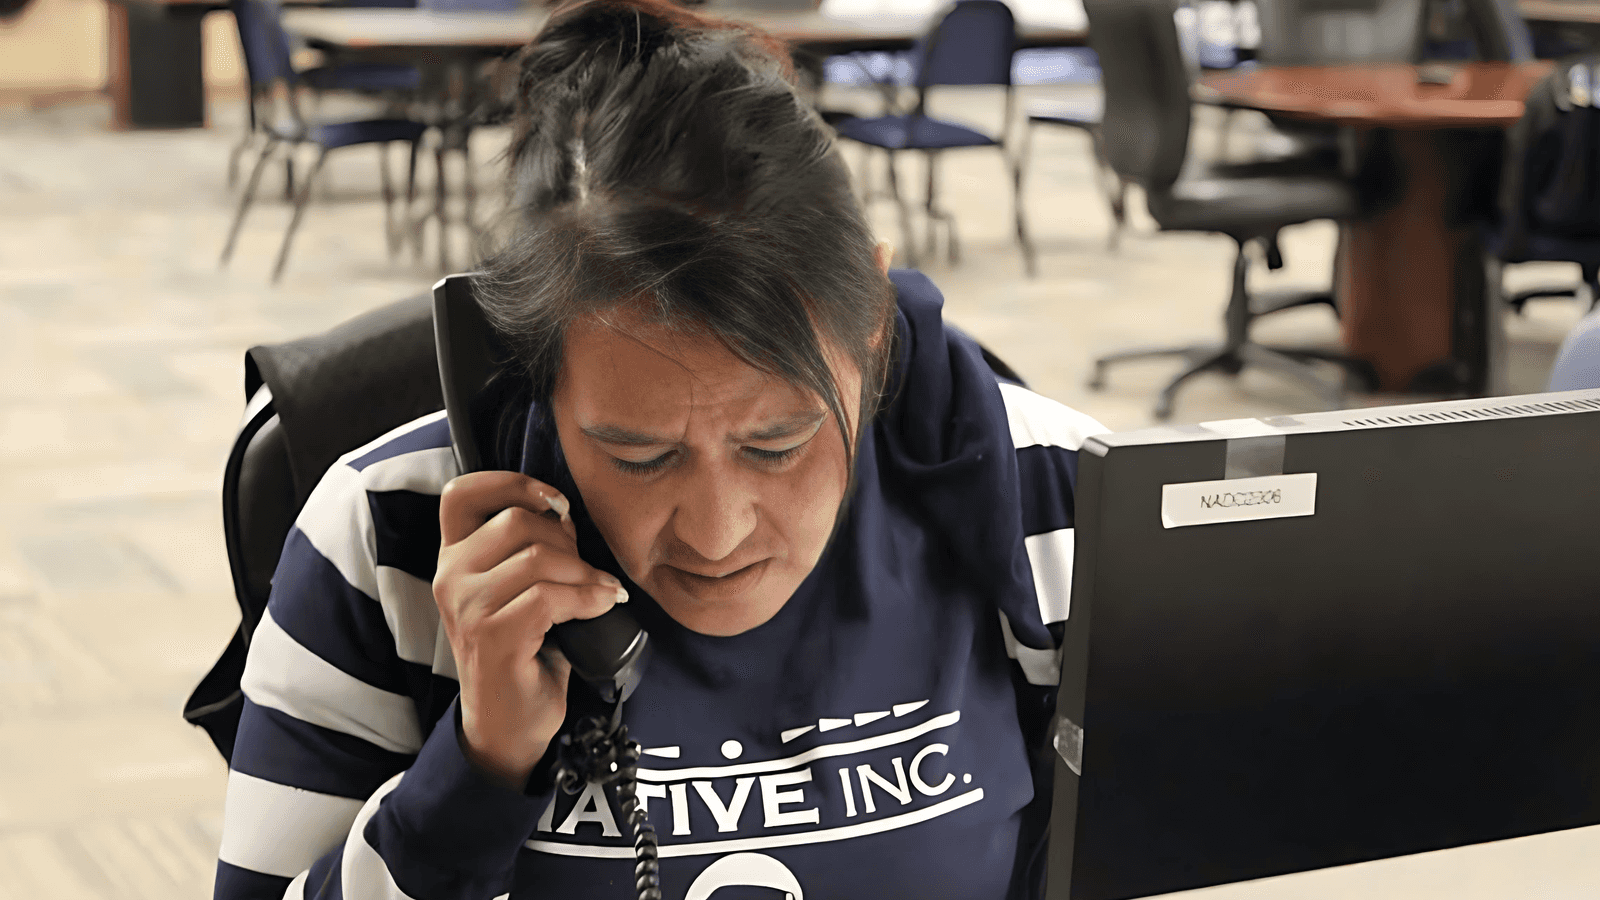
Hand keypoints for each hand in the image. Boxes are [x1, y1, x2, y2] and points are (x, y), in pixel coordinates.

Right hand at [434, 471, 627, 790]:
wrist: (509, 723)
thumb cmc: (523, 652)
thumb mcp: (517, 590)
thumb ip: (528, 548)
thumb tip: (566, 514)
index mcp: (453, 558)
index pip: (462, 492)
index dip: (514, 484)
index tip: (555, 504)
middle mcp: (450, 577)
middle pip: (518, 520)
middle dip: (567, 539)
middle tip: (584, 568)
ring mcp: (467, 607)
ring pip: (539, 557)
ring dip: (584, 572)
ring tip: (600, 590)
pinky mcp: (492, 636)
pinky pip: (552, 596)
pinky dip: (590, 597)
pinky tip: (603, 605)